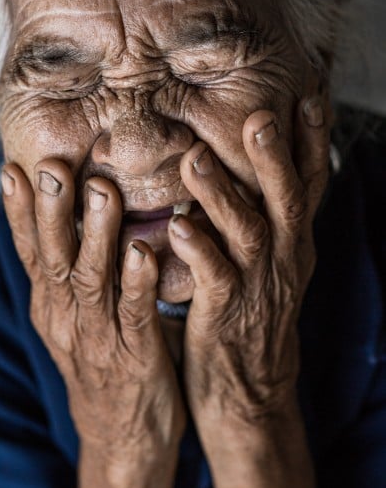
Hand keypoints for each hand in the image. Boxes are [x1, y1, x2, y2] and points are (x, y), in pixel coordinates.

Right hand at [1, 161, 185, 469]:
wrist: (124, 442)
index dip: (21, 212)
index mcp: (52, 306)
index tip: (15, 168)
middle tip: (52, 166)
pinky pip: (134, 314)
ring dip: (96, 235)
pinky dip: (136, 282)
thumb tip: (75, 218)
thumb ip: (76, 274)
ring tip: (102, 193)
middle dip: (52, 210)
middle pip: (55, 257)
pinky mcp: (134, 357)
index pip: (31, 252)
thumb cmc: (106, 365)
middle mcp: (66, 319)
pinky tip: (142, 251)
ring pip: (92, 279)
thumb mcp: (78, 319)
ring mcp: (97, 339)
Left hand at [167, 96, 329, 442]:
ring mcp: (257, 287)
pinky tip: (176, 229)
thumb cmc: (249, 314)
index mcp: (292, 241)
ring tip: (194, 160)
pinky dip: (196, 252)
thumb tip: (246, 164)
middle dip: (272, 157)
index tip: (310, 95)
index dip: (311, 141)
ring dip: (222, 196)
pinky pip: (213, 279)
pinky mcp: (225, 315)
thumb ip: (259, 216)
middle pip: (285, 200)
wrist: (247, 392)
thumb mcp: (267, 263)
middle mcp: (283, 258)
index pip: (309, 183)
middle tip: (258, 115)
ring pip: (247, 233)